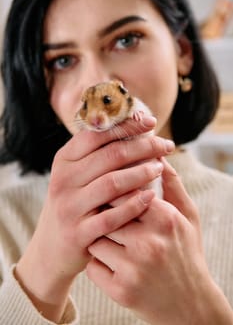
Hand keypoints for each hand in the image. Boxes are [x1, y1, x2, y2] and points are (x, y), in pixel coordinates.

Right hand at [15, 116, 173, 321]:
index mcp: (64, 160)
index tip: (150, 121)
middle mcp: (64, 180)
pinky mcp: (78, 233)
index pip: (97, 134)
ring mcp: (70, 207)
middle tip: (166, 145)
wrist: (51, 247)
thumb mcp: (75, 176)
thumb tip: (132, 128)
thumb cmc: (73, 204)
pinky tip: (152, 196)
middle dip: (144, 146)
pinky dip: (135, 205)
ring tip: (160, 167)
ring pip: (112, 183)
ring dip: (142, 173)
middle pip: (110, 156)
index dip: (126, 125)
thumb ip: (96, 155)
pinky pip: (112, 217)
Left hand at [87, 159, 232, 324]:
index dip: (115, 190)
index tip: (111, 190)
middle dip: (103, 211)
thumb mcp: (188, 217)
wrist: (190, 304)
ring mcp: (133, 268)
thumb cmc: (187, 253)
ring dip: (98, 237)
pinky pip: (92, 266)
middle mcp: (148, 243)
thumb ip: (172, 184)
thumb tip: (156, 154)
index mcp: (165, 219)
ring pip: (95, 238)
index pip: (125, 190)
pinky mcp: (120, 290)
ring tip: (113, 241)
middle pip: (106, 212)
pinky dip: (97, 263)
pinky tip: (113, 263)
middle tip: (105, 212)